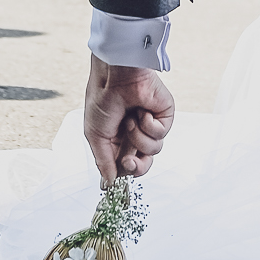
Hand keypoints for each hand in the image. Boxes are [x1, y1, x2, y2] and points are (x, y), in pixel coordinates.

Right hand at [84, 58, 174, 183]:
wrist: (116, 76)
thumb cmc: (102, 99)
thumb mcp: (95, 135)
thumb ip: (103, 161)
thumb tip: (108, 183)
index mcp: (117, 138)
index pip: (125, 164)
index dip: (124, 170)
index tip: (119, 170)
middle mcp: (135, 133)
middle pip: (143, 164)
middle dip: (136, 166)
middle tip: (129, 160)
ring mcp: (150, 125)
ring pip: (153, 150)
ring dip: (138, 137)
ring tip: (130, 120)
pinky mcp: (164, 116)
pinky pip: (161, 135)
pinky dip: (148, 125)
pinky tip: (141, 112)